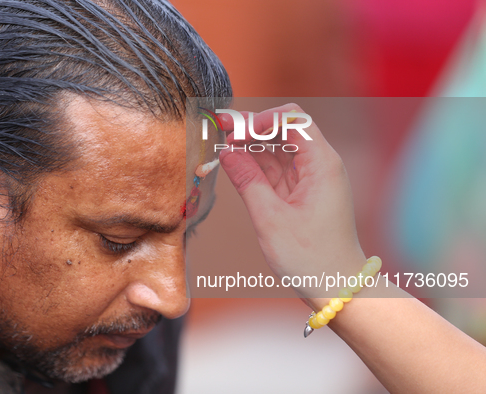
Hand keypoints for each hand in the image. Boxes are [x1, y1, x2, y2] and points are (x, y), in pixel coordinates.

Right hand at [218, 103, 365, 297]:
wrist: (336, 286)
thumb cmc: (310, 258)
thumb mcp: (271, 218)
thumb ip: (247, 180)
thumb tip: (226, 152)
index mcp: (322, 164)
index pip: (293, 120)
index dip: (262, 119)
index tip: (235, 130)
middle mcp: (320, 165)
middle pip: (285, 130)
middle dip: (252, 128)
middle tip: (221, 129)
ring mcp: (311, 178)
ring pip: (278, 149)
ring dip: (251, 146)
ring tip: (223, 147)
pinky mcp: (303, 191)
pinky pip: (277, 169)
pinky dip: (257, 165)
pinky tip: (236, 165)